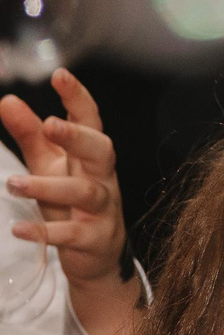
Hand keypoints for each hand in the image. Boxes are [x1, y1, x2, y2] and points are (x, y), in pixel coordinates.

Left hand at [1, 70, 135, 334]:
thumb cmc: (71, 205)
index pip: (91, 121)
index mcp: (91, 157)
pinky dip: (46, 231)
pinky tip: (19, 228)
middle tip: (49, 125)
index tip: (60, 75)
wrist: (96, 258)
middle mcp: (102, 179)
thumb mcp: (49, 167)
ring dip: (49, 186)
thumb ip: (30, 135)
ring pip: (85, 193)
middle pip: (101, 151)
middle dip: (77, 137)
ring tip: (13, 183)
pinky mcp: (95, 239)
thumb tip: (6, 100)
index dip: (78, 98)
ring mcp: (103, 210)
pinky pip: (73, 233)